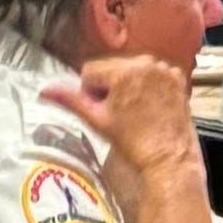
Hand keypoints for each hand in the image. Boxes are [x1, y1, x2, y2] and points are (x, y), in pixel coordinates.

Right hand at [43, 54, 200, 187]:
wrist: (168, 159)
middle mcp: (146, 63)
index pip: (90, 71)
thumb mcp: (97, 120)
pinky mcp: (177, 77)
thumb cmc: (133, 142)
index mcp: (123, 71)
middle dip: (110, 87)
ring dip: (129, 85)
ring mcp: (164, 70)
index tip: (103, 111)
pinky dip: (149, 86)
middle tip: (119, 114)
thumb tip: (45, 91)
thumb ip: (70, 100)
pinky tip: (150, 107)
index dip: (91, 93)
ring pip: (131, 70)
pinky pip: (152, 74)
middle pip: (112, 68)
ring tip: (135, 112)